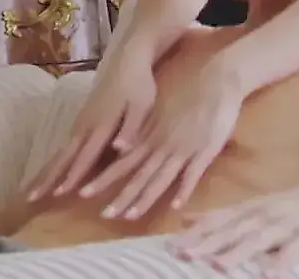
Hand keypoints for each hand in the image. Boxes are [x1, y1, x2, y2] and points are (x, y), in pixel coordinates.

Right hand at [20, 51, 155, 199]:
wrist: (129, 58)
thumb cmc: (139, 84)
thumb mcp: (142, 105)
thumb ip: (130, 128)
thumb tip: (119, 148)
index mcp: (101, 124)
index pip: (85, 155)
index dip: (73, 175)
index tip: (59, 193)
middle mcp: (86, 124)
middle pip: (64, 155)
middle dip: (48, 178)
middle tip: (30, 197)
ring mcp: (82, 119)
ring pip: (62, 150)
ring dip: (47, 171)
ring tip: (33, 190)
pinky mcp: (83, 117)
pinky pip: (66, 144)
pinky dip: (56, 160)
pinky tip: (52, 170)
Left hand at [75, 55, 246, 219]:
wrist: (215, 81)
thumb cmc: (186, 96)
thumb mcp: (158, 114)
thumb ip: (142, 133)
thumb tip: (122, 148)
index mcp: (149, 137)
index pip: (121, 163)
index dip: (103, 178)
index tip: (84, 193)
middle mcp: (160, 145)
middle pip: (137, 175)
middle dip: (120, 196)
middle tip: (104, 215)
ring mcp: (182, 150)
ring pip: (159, 178)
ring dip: (145, 199)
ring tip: (130, 217)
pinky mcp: (204, 152)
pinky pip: (192, 175)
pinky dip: (183, 190)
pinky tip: (175, 206)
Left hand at [170, 179, 298, 275]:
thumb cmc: (290, 205)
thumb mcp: (252, 206)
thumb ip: (220, 215)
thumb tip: (185, 219)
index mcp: (248, 210)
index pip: (216, 221)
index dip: (194, 234)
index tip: (170, 247)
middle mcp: (263, 215)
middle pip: (231, 230)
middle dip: (207, 243)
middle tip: (184, 256)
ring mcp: (287, 224)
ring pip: (258, 239)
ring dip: (238, 253)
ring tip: (218, 267)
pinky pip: (294, 251)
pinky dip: (281, 262)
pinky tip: (268, 276)